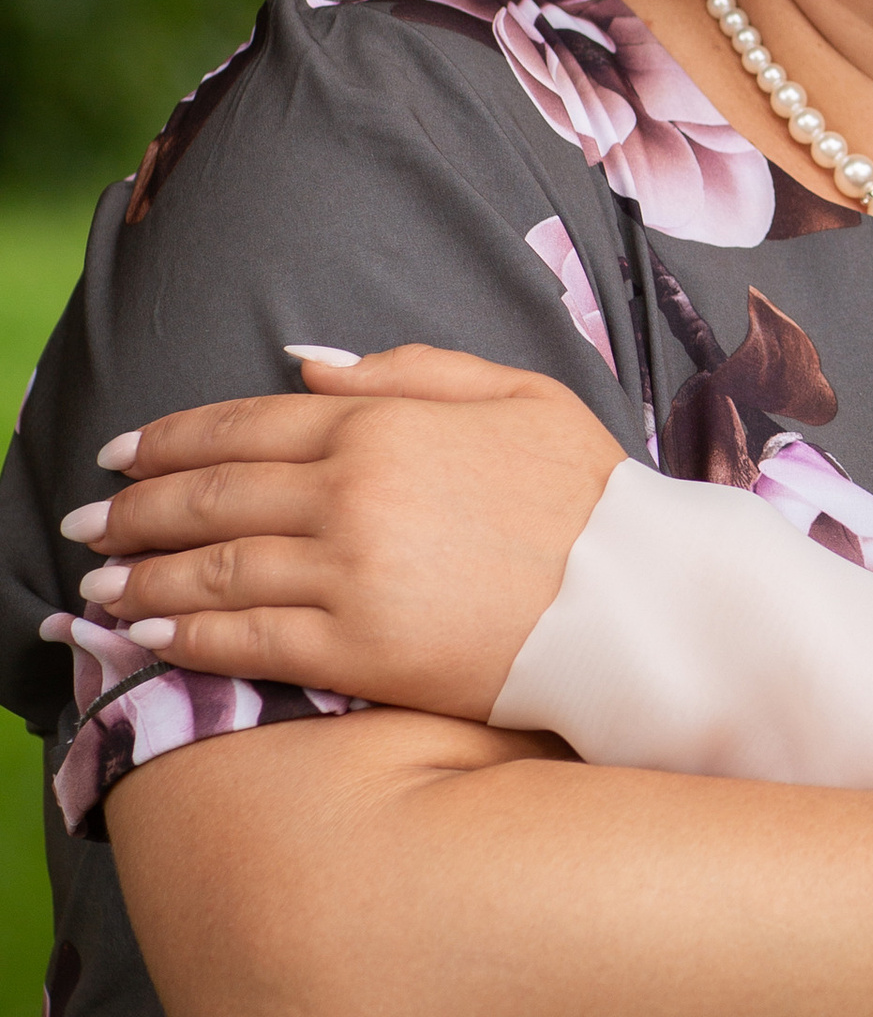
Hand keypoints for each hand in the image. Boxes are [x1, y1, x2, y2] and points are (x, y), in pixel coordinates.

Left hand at [66, 349, 625, 722]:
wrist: (642, 599)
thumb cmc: (592, 495)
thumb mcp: (515, 392)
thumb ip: (407, 369)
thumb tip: (305, 365)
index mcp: (383, 422)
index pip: (241, 426)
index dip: (168, 441)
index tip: (119, 457)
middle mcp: (351, 492)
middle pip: (211, 496)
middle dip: (133, 512)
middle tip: (85, 528)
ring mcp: (350, 574)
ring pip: (215, 571)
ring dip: (143, 579)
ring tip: (98, 589)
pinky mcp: (360, 650)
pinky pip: (249, 642)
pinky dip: (188, 637)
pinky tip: (153, 636)